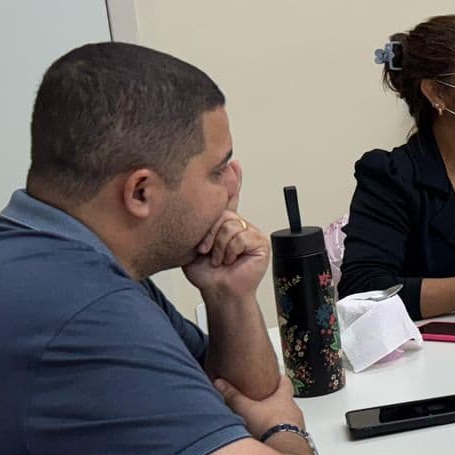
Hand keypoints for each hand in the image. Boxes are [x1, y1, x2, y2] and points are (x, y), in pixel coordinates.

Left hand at [184, 179, 269, 299]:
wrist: (218, 291)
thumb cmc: (205, 272)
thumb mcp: (194, 241)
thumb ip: (199, 222)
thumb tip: (195, 202)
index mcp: (225, 222)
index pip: (229, 196)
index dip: (233, 179)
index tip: (233, 163)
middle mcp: (239, 225)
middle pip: (222, 212)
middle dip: (209, 233)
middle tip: (206, 250)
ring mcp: (251, 232)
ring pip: (230, 226)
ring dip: (218, 247)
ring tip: (219, 259)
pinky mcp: (260, 242)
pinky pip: (240, 237)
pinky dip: (230, 251)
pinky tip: (230, 260)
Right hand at [214, 372, 304, 440]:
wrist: (283, 448)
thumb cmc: (269, 427)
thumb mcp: (246, 408)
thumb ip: (233, 396)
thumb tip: (220, 383)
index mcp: (284, 399)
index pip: (286, 383)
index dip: (281, 379)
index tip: (277, 376)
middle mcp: (293, 411)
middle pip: (287, 402)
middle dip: (277, 402)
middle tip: (265, 402)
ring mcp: (296, 426)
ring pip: (288, 419)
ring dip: (278, 420)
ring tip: (264, 422)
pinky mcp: (295, 440)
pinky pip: (287, 434)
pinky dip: (279, 434)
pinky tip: (268, 438)